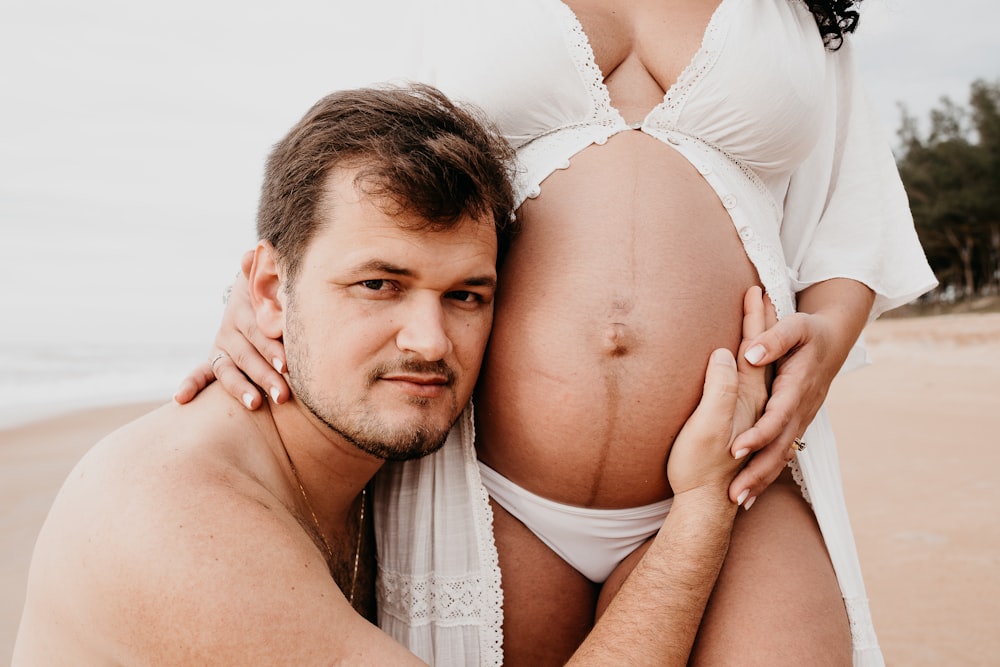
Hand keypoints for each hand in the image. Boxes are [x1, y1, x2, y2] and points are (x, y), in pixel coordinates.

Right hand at [173, 251, 290, 408]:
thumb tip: (253, 250)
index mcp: (245, 309)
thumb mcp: (269, 278)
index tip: (287, 364)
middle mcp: (230, 328)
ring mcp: (222, 345)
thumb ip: (264, 268)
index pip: (257, 331)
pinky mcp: (216, 358)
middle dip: (265, 375)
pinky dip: (190, 384)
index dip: (271, 347)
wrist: (255, 293)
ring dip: (240, 388)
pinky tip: (180, 398)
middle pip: (247, 355)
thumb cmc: (272, 290)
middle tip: (283, 394)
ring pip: (229, 368)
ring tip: (255, 404)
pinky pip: (201, 372)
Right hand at [668, 287, 767, 498]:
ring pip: (760, 373)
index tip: (753, 289)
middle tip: (762, 294)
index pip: (751, 349)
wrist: (704, 509)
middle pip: (760, 356)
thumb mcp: (706, 425)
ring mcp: (747, 417)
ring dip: (758, 344)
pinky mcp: (738, 428)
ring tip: (760, 320)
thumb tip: (728, 353)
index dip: (752, 319)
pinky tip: (749, 372)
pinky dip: (754, 371)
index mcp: (746, 399)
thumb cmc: (697, 467)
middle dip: (761, 324)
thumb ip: (720, 388)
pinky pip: (753, 389)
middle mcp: (753, 404)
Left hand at [727, 278, 873, 505]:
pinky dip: (768, 472)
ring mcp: (802, 419)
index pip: (777, 417)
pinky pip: (783, 452)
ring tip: (738, 502)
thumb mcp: (796, 326)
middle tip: (734, 495)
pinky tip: (752, 491)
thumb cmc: (811, 331)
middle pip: (780, 447)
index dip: (758, 434)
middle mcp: (801, 409)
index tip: (735, 450)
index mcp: (798, 387)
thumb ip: (773, 339)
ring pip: (782, 455)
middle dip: (758, 472)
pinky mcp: (797, 423)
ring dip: (762, 479)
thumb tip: (750, 354)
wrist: (835, 340)